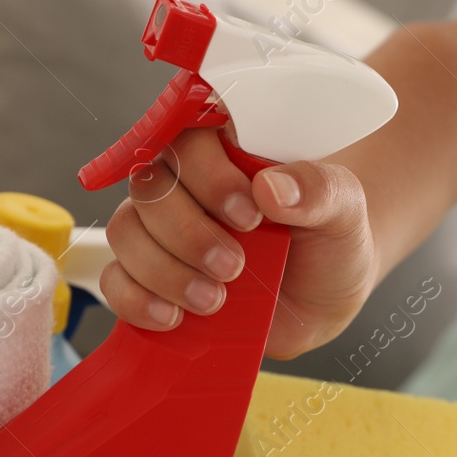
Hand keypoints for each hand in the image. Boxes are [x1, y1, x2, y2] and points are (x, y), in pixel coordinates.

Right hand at [100, 128, 377, 357]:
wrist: (324, 299)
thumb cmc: (329, 241)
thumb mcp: (343, 210)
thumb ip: (316, 189)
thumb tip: (271, 188)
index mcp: (226, 151)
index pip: (189, 139)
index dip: (209, 177)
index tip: (250, 216)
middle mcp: (184, 183)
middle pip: (148, 186)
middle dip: (188, 233)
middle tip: (235, 267)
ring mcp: (160, 231)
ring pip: (125, 231)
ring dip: (164, 270)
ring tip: (214, 300)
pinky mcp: (148, 278)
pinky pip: (114, 281)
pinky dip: (136, 300)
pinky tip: (173, 317)